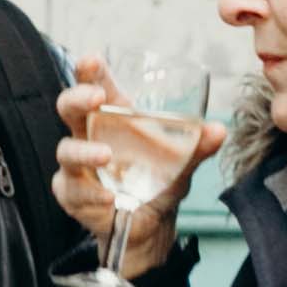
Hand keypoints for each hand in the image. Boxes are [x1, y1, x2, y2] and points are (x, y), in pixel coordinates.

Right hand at [56, 63, 224, 278]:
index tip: (91, 60)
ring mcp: (76, 165)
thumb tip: (218, 130)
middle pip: (69, 108)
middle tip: (95, 98)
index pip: (96, 85)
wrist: (150, 226)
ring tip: (105, 156)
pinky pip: (74, 190)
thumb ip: (197, 146)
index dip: (89, 71)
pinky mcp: (72, 193)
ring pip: (67, 150)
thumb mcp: (182, 162)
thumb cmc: (159, 181)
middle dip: (77, 98)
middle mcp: (89, 134)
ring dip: (84, 151)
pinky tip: (109, 198)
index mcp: (113, 117)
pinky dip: (91, 193)